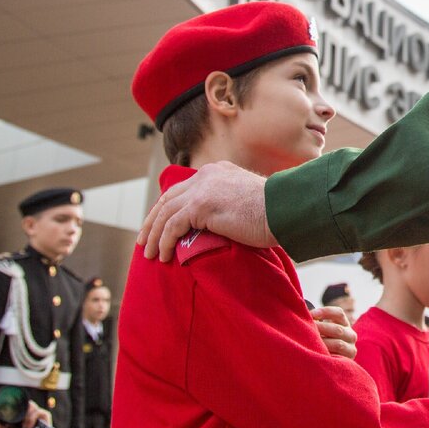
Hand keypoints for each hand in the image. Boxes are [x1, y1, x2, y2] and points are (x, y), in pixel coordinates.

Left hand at [0, 403, 72, 427]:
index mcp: (19, 416)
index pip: (16, 406)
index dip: (13, 406)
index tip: (8, 409)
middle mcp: (28, 413)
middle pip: (24, 403)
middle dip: (20, 410)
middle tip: (18, 419)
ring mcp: (36, 413)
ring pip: (31, 405)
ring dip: (26, 416)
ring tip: (24, 427)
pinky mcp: (44, 415)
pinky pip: (38, 411)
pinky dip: (32, 419)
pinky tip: (30, 427)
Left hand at [138, 161, 273, 260]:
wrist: (284, 210)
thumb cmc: (274, 212)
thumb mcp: (246, 200)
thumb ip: (228, 204)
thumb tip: (218, 223)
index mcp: (217, 172)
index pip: (182, 189)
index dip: (166, 208)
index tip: (158, 225)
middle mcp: (206, 176)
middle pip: (168, 198)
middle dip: (152, 220)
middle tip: (144, 240)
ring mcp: (202, 189)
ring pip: (165, 213)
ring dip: (154, 235)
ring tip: (150, 253)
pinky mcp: (201, 206)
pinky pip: (172, 226)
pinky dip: (165, 241)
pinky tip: (165, 255)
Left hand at [311, 305, 356, 358]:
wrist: (333, 363)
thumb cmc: (323, 341)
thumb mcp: (324, 330)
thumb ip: (317, 321)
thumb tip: (303, 312)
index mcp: (345, 324)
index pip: (339, 313)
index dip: (325, 312)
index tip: (311, 314)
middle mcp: (351, 335)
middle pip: (338, 329)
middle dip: (321, 328)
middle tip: (307, 329)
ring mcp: (351, 349)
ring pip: (339, 344)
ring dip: (323, 343)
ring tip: (311, 343)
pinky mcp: (348, 361)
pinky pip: (337, 358)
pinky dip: (327, 355)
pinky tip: (317, 354)